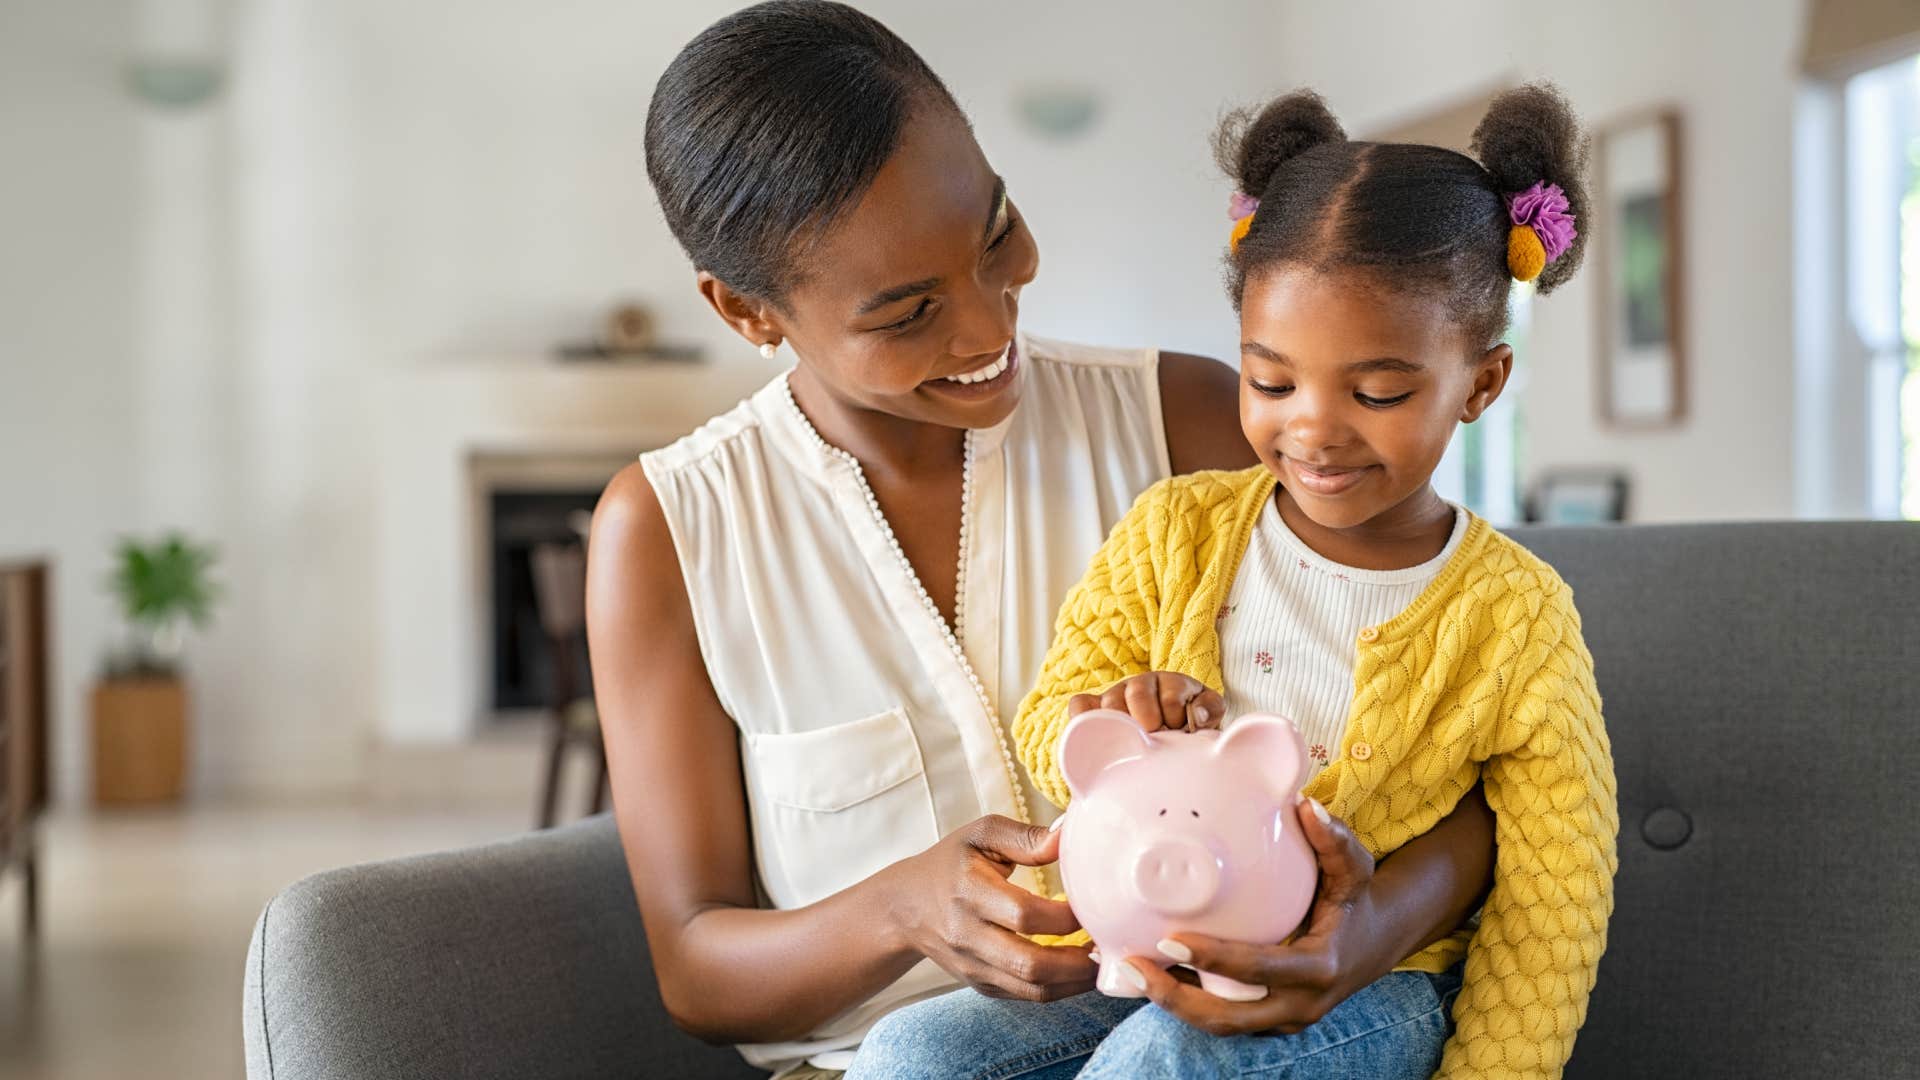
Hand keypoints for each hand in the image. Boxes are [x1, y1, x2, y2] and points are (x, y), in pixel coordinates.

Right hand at [882, 815, 1096, 1001]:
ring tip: (1102, 961)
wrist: (905, 908)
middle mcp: (968, 935)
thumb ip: (1025, 837)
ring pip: (1032, 989)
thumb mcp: (981, 835)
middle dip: (1077, 959)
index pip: (1023, 914)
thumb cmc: (951, 862)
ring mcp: (974, 966)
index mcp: (969, 892)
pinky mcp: (981, 985)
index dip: (1064, 916)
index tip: (1093, 905)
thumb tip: (1068, 835)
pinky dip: (1060, 989)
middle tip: (1108, 943)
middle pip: (1029, 962)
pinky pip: (1026, 996)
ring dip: (1075, 981)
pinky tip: (1081, 971)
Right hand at [1068, 671, 1223, 732]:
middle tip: (1155, 740)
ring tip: (1135, 745)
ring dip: (1123, 726)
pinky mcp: (1093, 710)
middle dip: (1149, 722)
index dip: (1176, 718)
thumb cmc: (1188, 730)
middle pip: (1137, 694)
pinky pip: (1080, 706)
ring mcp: (1114, 697)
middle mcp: (1140, 685)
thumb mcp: (1207, 717)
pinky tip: (1100, 737)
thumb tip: (1196, 715)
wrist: (1168, 746)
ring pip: (1109, 703)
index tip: (1179, 733)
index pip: (1170, 695)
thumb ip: (1209, 710)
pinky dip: (1084, 719)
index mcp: (1170, 684)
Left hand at [1123, 796, 1397, 1035]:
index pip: (1258, 970)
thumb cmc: (1357, 899)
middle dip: (1176, 998)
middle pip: (1229, 1019)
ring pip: (1223, 1026)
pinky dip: (1190, 1003)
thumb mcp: (1354, 868)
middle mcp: (1301, 1005)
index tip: (1169, 939)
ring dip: (1175, 1004)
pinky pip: (1227, 1020)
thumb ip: (1333, 839)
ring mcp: (1286, 1020)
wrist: (1378, 940)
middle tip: (1134, 965)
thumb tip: (1306, 805)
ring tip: (1132, 970)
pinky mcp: (1272, 1021)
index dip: (1213, 959)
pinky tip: (1156, 975)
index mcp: (1319, 968)